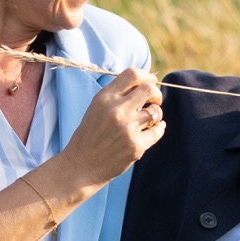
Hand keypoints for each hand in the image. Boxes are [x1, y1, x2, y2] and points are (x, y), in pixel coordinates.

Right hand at [58, 69, 164, 187]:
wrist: (81, 166)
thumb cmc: (90, 135)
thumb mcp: (96, 108)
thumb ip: (117, 95)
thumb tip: (145, 83)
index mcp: (104, 98)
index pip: (132, 74)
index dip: (146, 76)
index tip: (150, 82)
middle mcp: (116, 111)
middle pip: (149, 89)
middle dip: (156, 94)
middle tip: (154, 101)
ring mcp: (127, 129)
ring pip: (156, 112)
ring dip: (155, 114)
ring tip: (147, 121)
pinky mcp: (136, 146)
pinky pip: (158, 130)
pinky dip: (159, 128)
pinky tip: (153, 129)